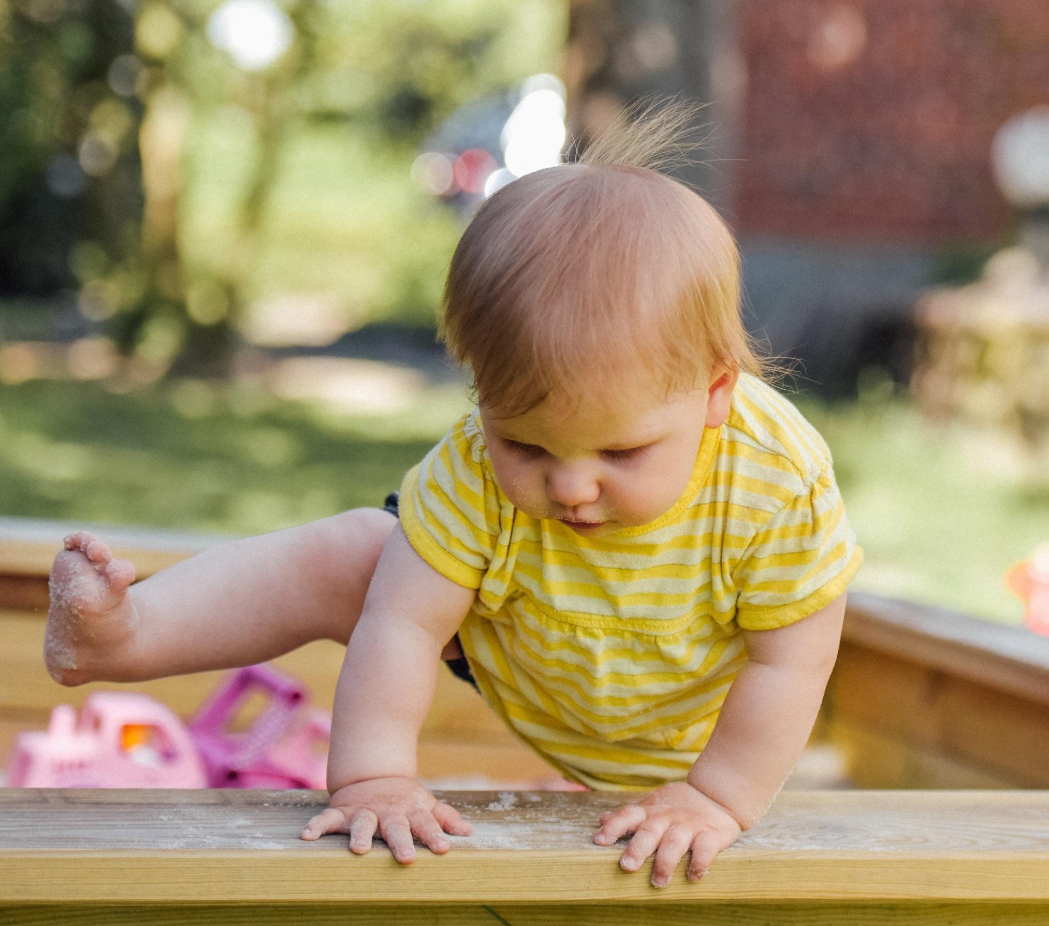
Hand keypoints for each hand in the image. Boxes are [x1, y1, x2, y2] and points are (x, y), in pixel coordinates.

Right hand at [300, 776, 471, 862]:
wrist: (372, 775)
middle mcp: (388, 812)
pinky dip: (317, 825)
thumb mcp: (425, 804)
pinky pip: (327, 818)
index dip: (435, 835)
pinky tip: (307, 835)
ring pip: (362, 823)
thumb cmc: (404, 799)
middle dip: (401, 841)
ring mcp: (363, 811)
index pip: (426, 824)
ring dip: (360, 834)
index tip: (444, 849)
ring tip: (359, 849)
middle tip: (407, 857)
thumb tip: (468, 833)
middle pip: (396, 827)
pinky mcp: (342, 811)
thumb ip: (445, 818)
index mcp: (410, 811)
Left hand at [592, 782, 741, 886]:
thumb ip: (629, 815)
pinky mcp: (711, 834)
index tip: (599, 841)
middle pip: (649, 831)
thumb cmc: (677, 805)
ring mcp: (689, 825)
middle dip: (638, 848)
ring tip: (659, 882)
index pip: (628, 815)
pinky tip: (693, 876)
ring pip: (675, 841)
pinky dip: (700, 862)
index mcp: (650, 811)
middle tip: (627, 866)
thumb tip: (601, 820)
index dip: (613, 827)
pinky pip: (706, 848)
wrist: (716, 794)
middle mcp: (667, 817)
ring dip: (666, 862)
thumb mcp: (652, 805)